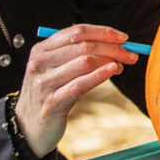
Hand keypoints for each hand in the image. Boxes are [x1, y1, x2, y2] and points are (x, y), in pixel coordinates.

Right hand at [15, 24, 139, 156]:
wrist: (29, 126)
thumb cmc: (50, 93)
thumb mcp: (56, 69)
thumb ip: (78, 54)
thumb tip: (116, 45)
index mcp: (41, 49)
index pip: (76, 32)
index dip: (103, 32)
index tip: (124, 37)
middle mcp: (40, 63)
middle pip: (84, 46)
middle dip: (112, 48)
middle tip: (131, 54)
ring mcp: (44, 82)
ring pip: (84, 62)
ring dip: (109, 61)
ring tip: (121, 66)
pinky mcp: (52, 102)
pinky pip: (81, 84)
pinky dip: (100, 75)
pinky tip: (113, 70)